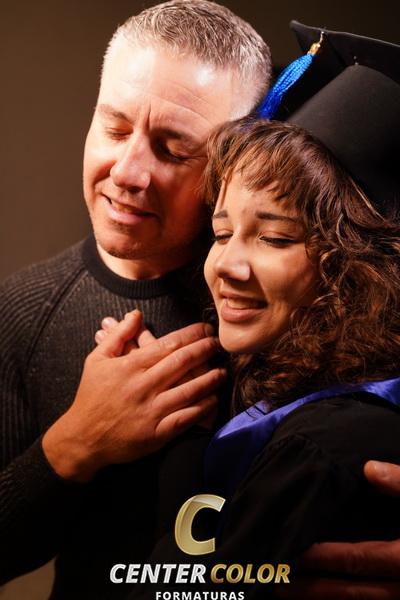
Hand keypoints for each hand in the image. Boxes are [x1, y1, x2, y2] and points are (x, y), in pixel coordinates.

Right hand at [96, 315, 217, 428]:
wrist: (82, 438)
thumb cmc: (90, 396)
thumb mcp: (96, 360)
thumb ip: (118, 335)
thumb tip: (135, 314)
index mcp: (129, 367)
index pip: (167, 345)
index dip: (190, 335)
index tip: (205, 329)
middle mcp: (142, 386)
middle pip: (181, 363)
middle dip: (204, 350)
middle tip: (218, 343)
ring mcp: (150, 410)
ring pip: (188, 390)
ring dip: (209, 379)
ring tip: (222, 371)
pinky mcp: (156, 433)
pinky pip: (185, 417)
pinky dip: (202, 408)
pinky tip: (213, 399)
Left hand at [276, 461, 399, 598]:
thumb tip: (369, 468)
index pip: (355, 559)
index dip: (322, 558)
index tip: (292, 553)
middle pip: (351, 591)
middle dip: (312, 588)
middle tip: (275, 583)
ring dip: (324, 598)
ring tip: (289, 592)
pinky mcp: (399, 594)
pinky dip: (345, 599)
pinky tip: (323, 595)